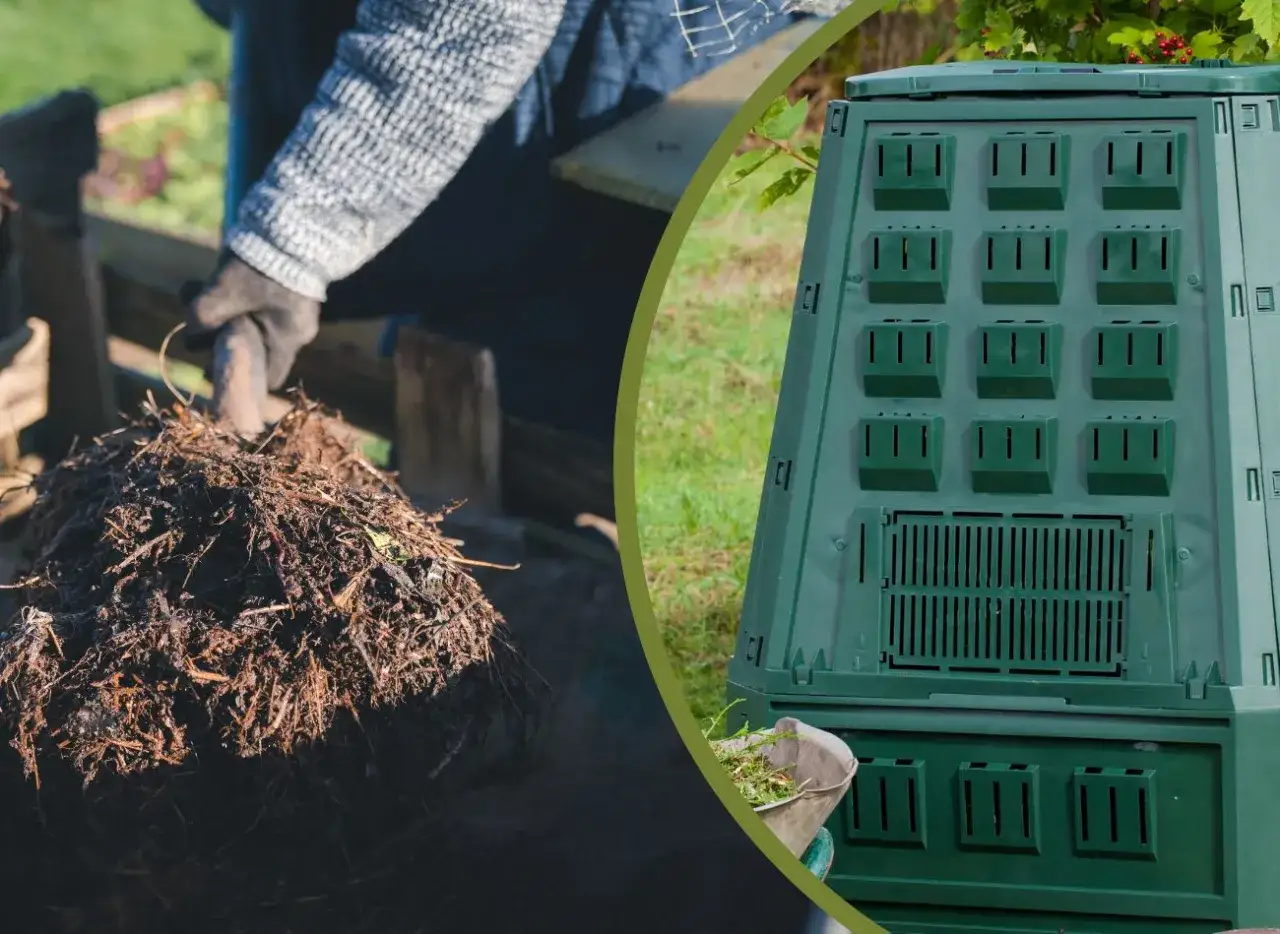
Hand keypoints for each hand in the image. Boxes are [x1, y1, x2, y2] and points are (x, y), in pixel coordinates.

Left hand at [182, 251, 320, 423]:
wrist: (294, 224)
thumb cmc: (260, 265)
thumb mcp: (222, 294)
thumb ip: (202, 319)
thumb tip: (191, 333)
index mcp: (288, 338)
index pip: (270, 378)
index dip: (240, 376)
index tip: (213, 364)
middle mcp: (299, 329)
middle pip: (258, 348)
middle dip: (225, 338)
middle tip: (198, 324)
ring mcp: (299, 308)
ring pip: (257, 323)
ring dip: (227, 313)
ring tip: (199, 292)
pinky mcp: (293, 288)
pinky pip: (263, 305)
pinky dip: (239, 298)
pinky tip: (217, 280)